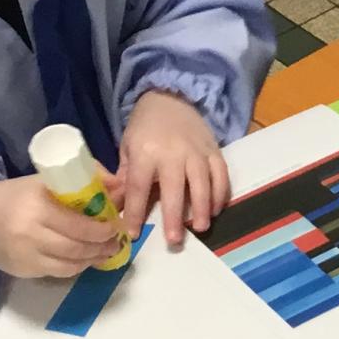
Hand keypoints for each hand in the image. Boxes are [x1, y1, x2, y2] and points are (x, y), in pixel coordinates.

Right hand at [0, 175, 121, 278]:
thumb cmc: (18, 195)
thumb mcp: (46, 179)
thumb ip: (85, 178)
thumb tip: (118, 186)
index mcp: (38, 206)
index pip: (78, 225)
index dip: (102, 229)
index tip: (116, 226)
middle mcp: (31, 233)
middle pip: (76, 247)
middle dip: (102, 246)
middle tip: (116, 241)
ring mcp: (26, 254)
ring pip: (70, 264)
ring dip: (93, 259)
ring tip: (107, 251)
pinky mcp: (24, 269)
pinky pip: (58, 272)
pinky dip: (76, 267)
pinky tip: (86, 260)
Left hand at [114, 90, 231, 248]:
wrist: (170, 97)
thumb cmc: (144, 127)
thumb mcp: (127, 148)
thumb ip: (125, 178)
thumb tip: (117, 208)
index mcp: (145, 153)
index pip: (138, 188)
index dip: (135, 213)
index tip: (132, 233)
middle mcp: (172, 153)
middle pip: (174, 190)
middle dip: (175, 217)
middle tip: (174, 241)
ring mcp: (196, 152)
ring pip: (203, 183)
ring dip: (203, 208)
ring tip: (201, 228)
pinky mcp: (213, 150)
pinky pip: (221, 174)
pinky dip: (220, 193)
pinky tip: (216, 210)